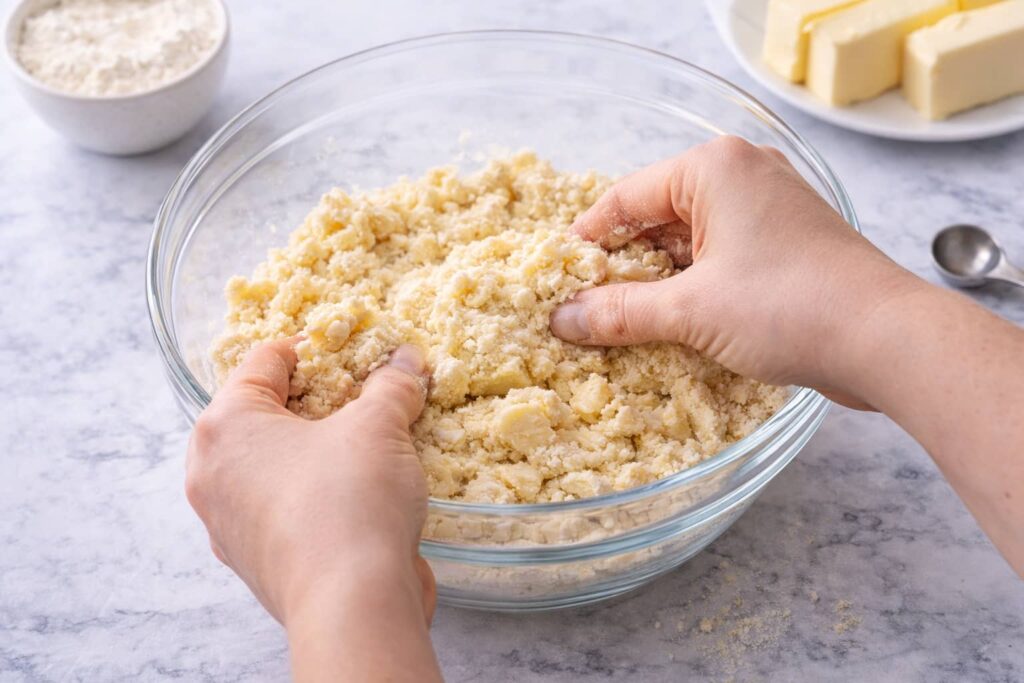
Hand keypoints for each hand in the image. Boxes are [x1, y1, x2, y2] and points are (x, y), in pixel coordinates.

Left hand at [185, 340, 441, 680]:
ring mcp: (226, 523)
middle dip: (312, 403)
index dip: (312, 348)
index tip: (348, 351)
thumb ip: (391, 386)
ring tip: (362, 446)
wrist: (353, 604)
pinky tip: (355, 495)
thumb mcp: (379, 427)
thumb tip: (406, 360)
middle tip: (358, 398)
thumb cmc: (349, 500)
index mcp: (224, 425)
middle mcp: (211, 473)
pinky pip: (281, 508)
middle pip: (262, 415)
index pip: (263, 361)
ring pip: (270, 465)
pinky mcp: (254, 561)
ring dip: (312, 451)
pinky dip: (312, 494)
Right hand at [550, 136, 920, 407]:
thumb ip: (620, 312)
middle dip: (621, 267)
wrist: (887, 340)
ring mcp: (768, 211)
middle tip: (583, 309)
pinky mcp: (785, 246)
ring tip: (619, 326)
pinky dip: (691, 290)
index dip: (587, 241)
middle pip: (656, 219)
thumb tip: (561, 320)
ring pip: (688, 244)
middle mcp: (742, 177)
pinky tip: (668, 327)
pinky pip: (719, 260)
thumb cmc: (790, 305)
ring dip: (656, 284)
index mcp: (714, 168)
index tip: (557, 279)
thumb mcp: (691, 309)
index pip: (626, 197)